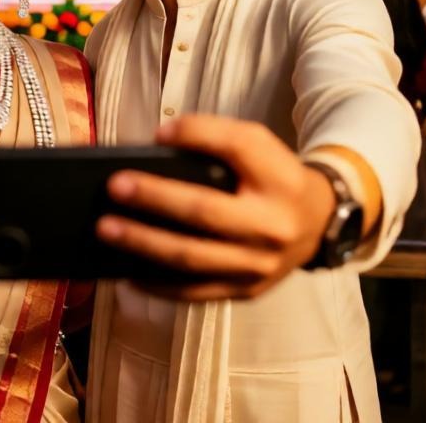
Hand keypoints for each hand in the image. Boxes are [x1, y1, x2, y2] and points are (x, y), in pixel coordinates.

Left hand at [96, 115, 336, 300]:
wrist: (318, 223)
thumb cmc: (273, 177)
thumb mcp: (256, 144)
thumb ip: (214, 136)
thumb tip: (159, 140)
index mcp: (277, 177)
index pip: (236, 147)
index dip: (196, 135)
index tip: (157, 135)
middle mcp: (271, 225)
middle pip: (205, 211)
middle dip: (155, 199)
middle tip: (115, 187)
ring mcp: (259, 265)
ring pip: (194, 258)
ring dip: (144, 244)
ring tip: (107, 230)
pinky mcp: (247, 291)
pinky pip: (196, 291)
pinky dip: (159, 284)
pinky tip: (129, 271)